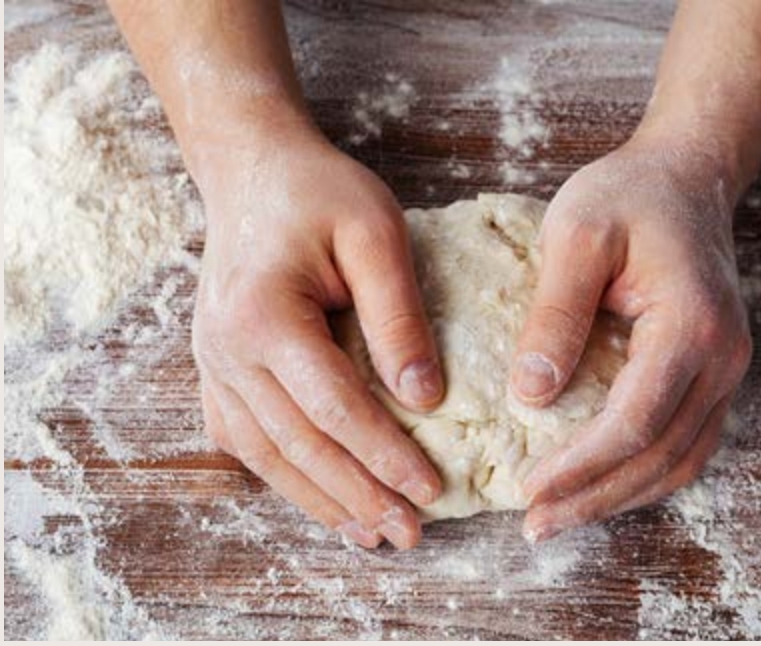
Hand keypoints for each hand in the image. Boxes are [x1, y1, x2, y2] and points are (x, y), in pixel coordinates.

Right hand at [190, 121, 443, 548]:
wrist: (252, 172)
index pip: (335, 407)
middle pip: (300, 444)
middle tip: (408, 533)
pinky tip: (318, 498)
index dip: (385, 454)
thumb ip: (398, 316)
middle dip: (358, 495)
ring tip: (370, 533)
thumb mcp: (375, 234)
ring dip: (320, 499)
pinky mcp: (216, 369)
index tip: (431, 490)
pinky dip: (284, 475)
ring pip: (267, 454)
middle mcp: (227, 351)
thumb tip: (424, 398)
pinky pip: (245, 438)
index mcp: (264, 316)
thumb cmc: (319, 194)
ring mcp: (213, 364)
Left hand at [511, 136, 751, 541]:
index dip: (581, 465)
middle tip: (535, 523)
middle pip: (661, 457)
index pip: (635, 421)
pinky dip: (639, 474)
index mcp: (690, 325)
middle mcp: (721, 358)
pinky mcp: (709, 374)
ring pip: (678, 461)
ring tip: (558, 517)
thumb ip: (555, 315)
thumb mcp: (575, 236)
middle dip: (594, 497)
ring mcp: (723, 370)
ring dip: (618, 497)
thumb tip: (530, 396)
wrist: (682, 177)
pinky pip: (682, 443)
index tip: (529, 489)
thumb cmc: (626, 196)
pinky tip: (596, 484)